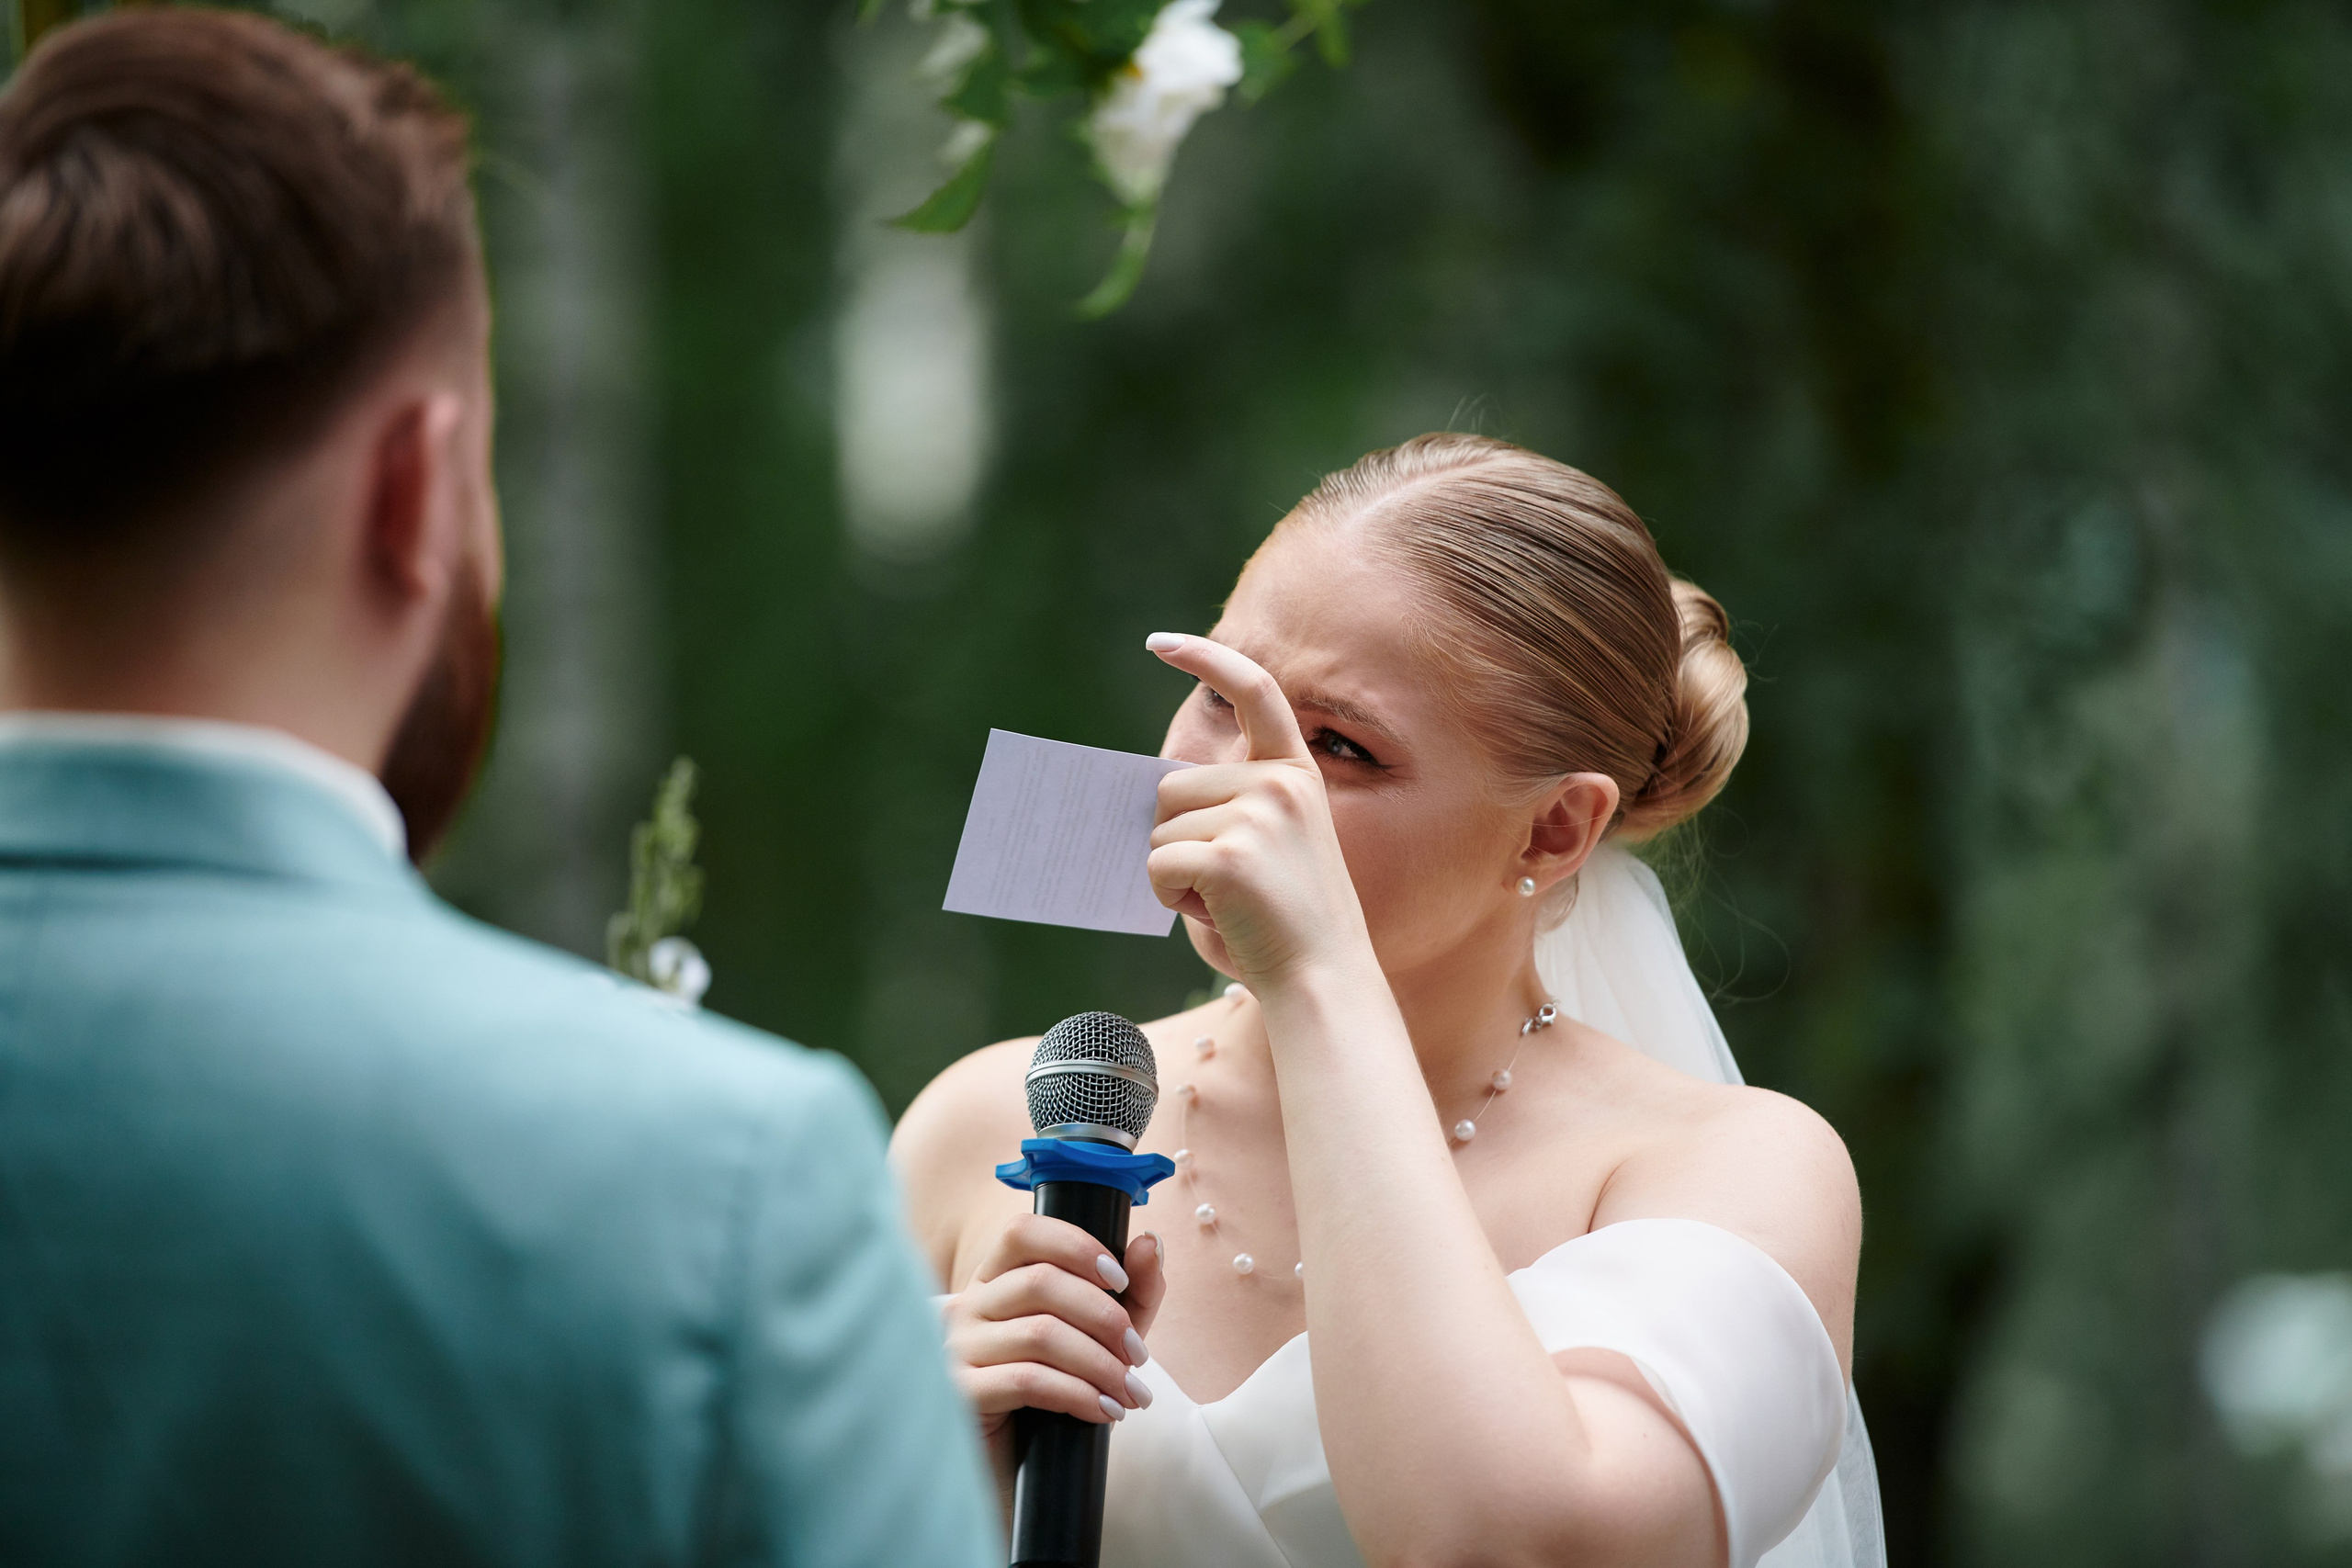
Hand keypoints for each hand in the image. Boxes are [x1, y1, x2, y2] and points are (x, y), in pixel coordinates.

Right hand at [942, 1218, 1164, 1477]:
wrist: (1024, 1472)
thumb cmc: (1062, 1391)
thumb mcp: (1107, 1335)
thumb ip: (1134, 1288)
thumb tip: (1150, 1242)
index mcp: (997, 1278)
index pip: (1023, 1232)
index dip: (1076, 1245)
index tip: (1119, 1278)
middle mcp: (969, 1305)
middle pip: (1041, 1282)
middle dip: (1104, 1317)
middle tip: (1139, 1356)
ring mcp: (958, 1348)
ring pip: (1039, 1333)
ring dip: (1100, 1364)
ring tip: (1132, 1393)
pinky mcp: (961, 1393)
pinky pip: (1027, 1381)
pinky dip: (1078, 1394)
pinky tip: (1105, 1412)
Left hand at [1145, 633, 1374, 985]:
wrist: (1324, 979)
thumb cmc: (1285, 922)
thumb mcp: (1266, 844)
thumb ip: (1223, 807)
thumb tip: (1149, 792)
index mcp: (1296, 774)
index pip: (1257, 691)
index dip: (1206, 658)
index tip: (1160, 642)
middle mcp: (1279, 783)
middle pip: (1172, 788)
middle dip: (1178, 838)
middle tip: (1230, 884)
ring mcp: (1256, 815)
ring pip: (1161, 829)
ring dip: (1175, 872)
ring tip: (1230, 901)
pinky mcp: (1228, 855)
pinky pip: (1158, 865)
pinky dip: (1169, 896)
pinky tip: (1217, 913)